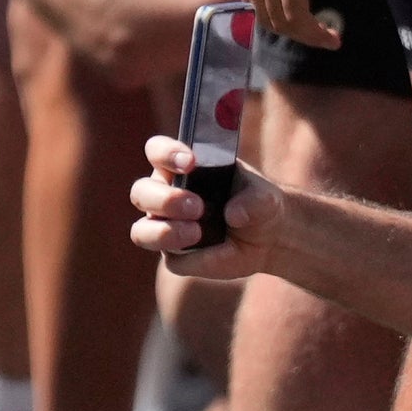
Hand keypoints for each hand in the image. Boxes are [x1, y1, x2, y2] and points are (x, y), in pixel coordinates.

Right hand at [125, 132, 274, 269]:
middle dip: (165, 199)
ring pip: (142, 231)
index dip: (166, 153)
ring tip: (196, 232)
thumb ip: (253, 200)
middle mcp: (165, 195)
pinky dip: (193, 258)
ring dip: (164, 232)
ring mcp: (166, 227)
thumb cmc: (258, 202)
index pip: (156, 151)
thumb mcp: (264, 195)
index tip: (190, 161)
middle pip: (141, 193)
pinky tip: (216, 252)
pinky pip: (172, 260)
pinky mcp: (176, 257)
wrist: (270, 237)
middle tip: (197, 205)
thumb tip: (234, 214)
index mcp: (179, 166)